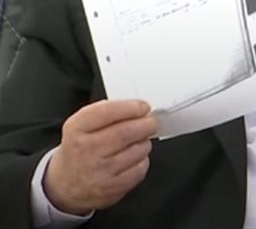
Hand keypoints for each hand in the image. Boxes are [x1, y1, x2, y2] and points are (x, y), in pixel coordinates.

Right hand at [43, 99, 158, 214]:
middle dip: (146, 124)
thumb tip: (138, 107)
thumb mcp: (81, 124)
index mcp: (77, 129)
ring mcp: (98, 171)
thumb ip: (107, 111)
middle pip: (126, 132)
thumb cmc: (79, 148)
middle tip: (151, 122)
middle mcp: (86, 150)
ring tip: (140, 140)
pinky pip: (139, 169)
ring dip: (145, 142)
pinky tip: (135, 158)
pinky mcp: (111, 188)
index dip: (131, 107)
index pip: (107, 112)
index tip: (143, 107)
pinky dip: (143, 160)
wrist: (64, 184)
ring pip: (137, 150)